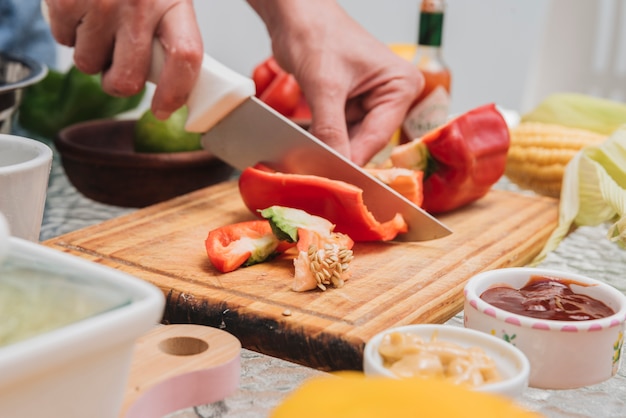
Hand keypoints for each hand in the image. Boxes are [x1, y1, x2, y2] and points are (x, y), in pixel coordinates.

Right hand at [44, 0, 203, 119]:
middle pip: (128, 79)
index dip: (176, 92)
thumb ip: (172, 33)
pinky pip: (64, 42)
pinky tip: (81, 9)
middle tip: (118, 67)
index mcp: (173, 3)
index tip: (164, 109)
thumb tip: (177, 83)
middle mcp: (139, 5)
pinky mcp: (66, 1)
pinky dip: (69, 32)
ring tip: (99, 23)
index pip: (185, 57)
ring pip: (89, 66)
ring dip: (92, 53)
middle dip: (119, 83)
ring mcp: (101, 5)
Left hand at [248, 0, 423, 165]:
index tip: (335, 182)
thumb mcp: (324, 85)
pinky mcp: (350, 103)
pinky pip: (337, 130)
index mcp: (400, 85)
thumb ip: (330, 128)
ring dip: (328, 148)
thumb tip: (334, 165)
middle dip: (340, 154)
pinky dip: (321, 138)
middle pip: (365, 141)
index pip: (379, 135)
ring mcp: (369, 101)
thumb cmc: (316, 33)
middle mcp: (391, 95)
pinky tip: (305, 147)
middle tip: (316, 175)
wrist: (294, 13)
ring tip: (307, 161)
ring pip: (349, 139)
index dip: (354, 159)